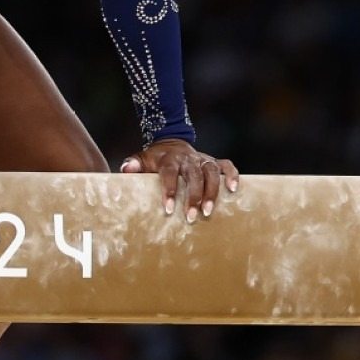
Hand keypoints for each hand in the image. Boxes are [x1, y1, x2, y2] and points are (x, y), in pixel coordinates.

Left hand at [121, 139, 238, 222]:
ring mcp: (203, 159)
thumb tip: (125, 170)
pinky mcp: (214, 161)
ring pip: (211, 172)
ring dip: (212, 191)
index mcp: (169, 159)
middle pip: (193, 175)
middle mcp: (188, 158)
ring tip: (209, 211)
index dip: (170, 189)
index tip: (168, 208)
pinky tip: (234, 190)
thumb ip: (133, 164)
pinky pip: (227, 166)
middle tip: (191, 217)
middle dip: (193, 196)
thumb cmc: (155, 159)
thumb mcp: (142, 159)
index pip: (169, 173)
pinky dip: (232, 175)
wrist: (171, 143)